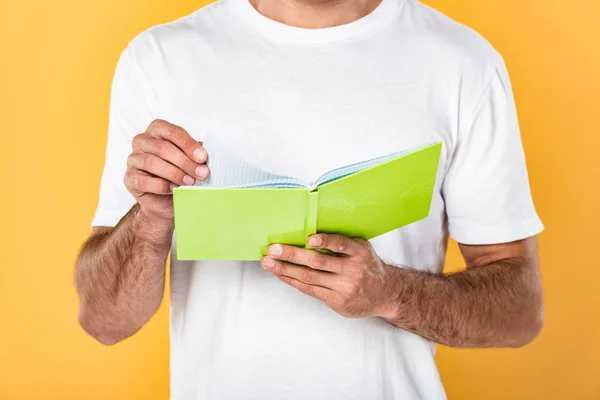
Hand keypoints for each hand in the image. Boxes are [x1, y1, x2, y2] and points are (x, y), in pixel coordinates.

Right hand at [124, 119, 208, 220]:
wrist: (167, 201)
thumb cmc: (180, 175)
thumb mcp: (191, 161)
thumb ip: (196, 154)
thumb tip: (206, 154)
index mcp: (157, 130)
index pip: (173, 132)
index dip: (189, 145)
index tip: (203, 158)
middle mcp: (141, 141)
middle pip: (162, 148)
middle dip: (185, 161)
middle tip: (202, 173)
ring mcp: (133, 159)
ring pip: (151, 162)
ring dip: (174, 173)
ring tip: (190, 182)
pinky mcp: (129, 178)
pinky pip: (144, 180)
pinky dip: (161, 186)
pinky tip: (174, 189)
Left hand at [261, 234, 400, 318]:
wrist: (386, 293)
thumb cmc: (368, 266)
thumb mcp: (361, 250)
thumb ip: (340, 244)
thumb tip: (306, 236)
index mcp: (359, 252)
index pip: (341, 244)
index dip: (325, 241)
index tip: (309, 238)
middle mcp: (353, 270)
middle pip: (318, 262)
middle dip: (292, 255)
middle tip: (273, 249)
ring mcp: (344, 287)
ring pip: (309, 277)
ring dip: (285, 269)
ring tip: (268, 262)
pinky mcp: (337, 301)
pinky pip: (310, 290)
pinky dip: (292, 280)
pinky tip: (281, 274)